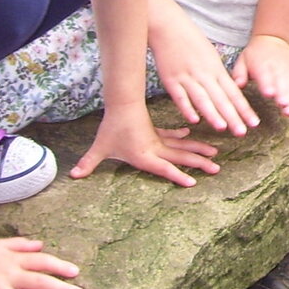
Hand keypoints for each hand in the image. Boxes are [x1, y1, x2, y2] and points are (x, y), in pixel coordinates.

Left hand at [69, 103, 219, 186]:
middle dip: (199, 164)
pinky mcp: (156, 132)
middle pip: (181, 157)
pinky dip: (182, 137)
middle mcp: (155, 149)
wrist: (121, 105)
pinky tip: (188, 135)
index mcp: (144, 155)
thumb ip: (89, 163)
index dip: (177, 176)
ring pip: (183, 147)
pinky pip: (172, 137)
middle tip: (216, 169)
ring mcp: (158, 140)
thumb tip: (73, 175)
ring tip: (214, 154)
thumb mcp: (100, 148)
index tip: (193, 183)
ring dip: (198, 150)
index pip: (164, 168)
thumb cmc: (111, 129)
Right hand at [149, 13, 258, 135]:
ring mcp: (188, 77)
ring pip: (203, 99)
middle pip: (221, 98)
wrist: (170, 27)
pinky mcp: (171, 80)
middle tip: (243, 132)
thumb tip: (229, 91)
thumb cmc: (192, 42)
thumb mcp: (211, 57)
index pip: (234, 93)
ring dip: (213, 114)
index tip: (254, 123)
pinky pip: (180, 97)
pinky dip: (187, 108)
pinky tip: (194, 120)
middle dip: (233, 116)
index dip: (244, 109)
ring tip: (223, 128)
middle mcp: (205, 75)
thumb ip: (218, 75)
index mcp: (217, 70)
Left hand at [232, 34, 288, 116]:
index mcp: (262, 64)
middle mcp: (277, 68)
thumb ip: (239, 73)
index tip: (269, 94)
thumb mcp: (243, 59)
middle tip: (284, 106)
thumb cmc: (256, 54)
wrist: (274, 39)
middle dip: (283, 95)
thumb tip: (238, 85)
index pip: (265, 74)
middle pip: (282, 82)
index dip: (267, 84)